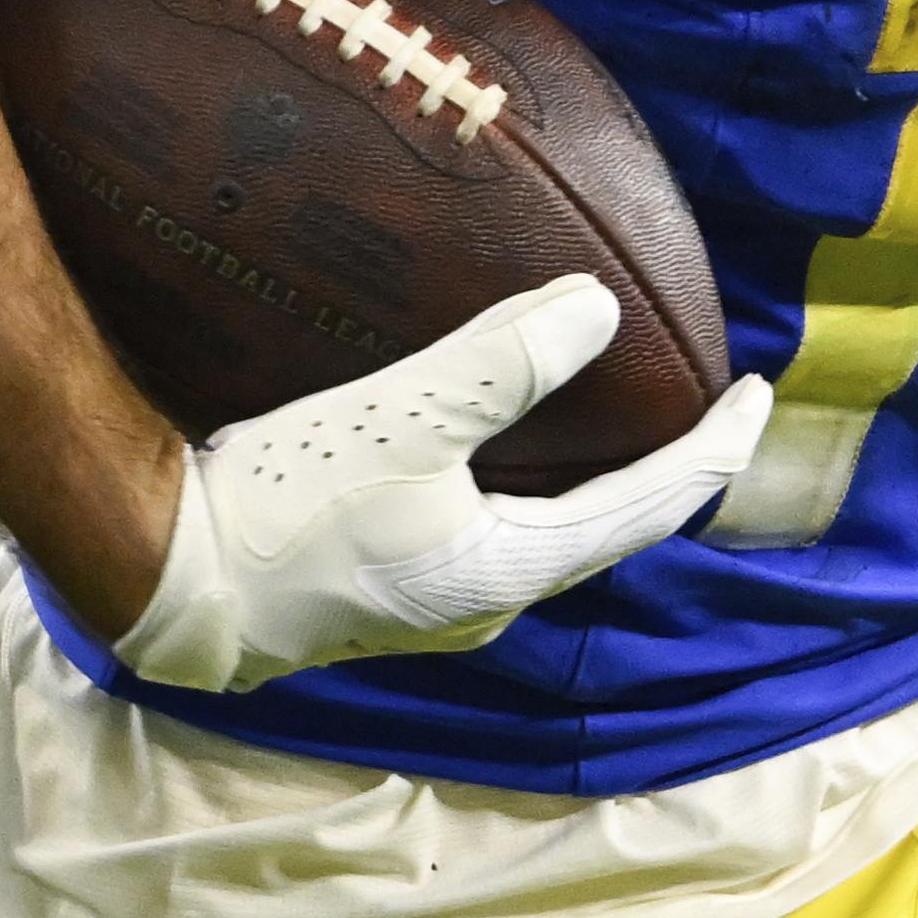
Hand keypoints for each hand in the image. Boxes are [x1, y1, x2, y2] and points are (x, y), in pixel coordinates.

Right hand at [111, 276, 767, 693]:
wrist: (161, 583)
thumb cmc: (275, 512)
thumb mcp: (400, 421)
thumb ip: (503, 365)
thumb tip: (597, 311)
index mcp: (510, 574)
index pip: (651, 507)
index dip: (714, 447)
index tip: (756, 392)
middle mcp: (484, 605)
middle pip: (604, 526)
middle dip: (654, 464)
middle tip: (688, 397)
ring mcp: (431, 606)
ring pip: (541, 531)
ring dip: (580, 474)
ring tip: (603, 412)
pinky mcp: (382, 591)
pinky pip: (481, 528)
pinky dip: (513, 479)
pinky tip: (489, 441)